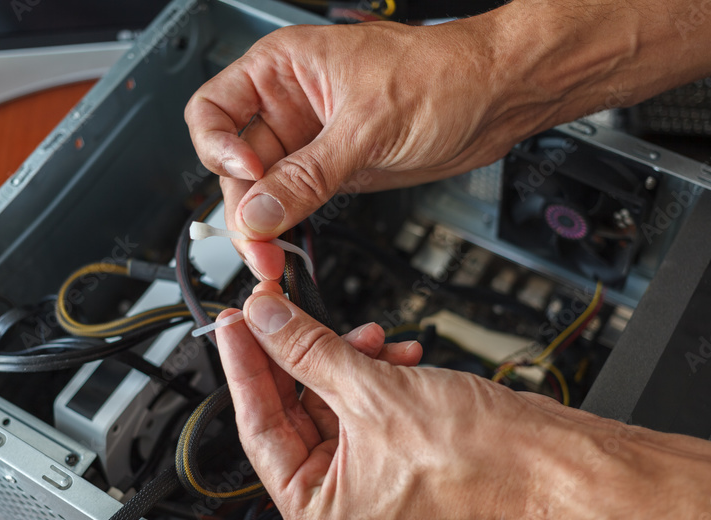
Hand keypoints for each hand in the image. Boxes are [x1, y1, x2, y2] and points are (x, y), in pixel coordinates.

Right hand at [185, 17, 511, 280]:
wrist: (498, 96)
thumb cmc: (444, 74)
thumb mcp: (367, 125)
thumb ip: (308, 175)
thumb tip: (258, 212)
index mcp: (282, 69)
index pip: (213, 110)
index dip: (218, 148)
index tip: (246, 176)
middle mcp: (289, 106)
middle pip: (234, 163)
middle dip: (243, 207)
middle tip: (259, 247)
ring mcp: (311, 142)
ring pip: (263, 192)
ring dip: (263, 227)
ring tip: (273, 259)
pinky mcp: (334, 172)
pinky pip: (295, 205)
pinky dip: (288, 230)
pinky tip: (288, 250)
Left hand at [216, 287, 710, 519]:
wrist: (550, 457)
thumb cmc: (481, 457)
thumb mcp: (373, 390)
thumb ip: (307, 350)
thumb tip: (265, 321)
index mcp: (318, 512)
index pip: (258, 428)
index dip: (244, 367)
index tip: (235, 324)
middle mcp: (338, 503)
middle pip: (293, 411)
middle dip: (302, 356)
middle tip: (282, 310)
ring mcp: (368, 479)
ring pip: (331, 400)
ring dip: (347, 359)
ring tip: (370, 336)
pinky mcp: (395, 454)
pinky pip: (364, 403)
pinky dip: (375, 373)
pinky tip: (397, 352)